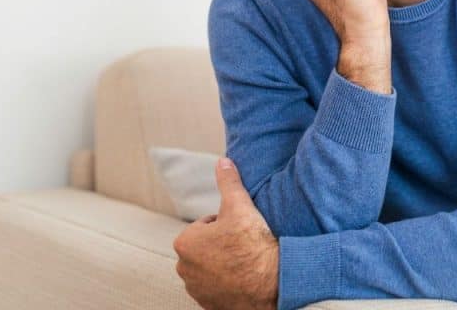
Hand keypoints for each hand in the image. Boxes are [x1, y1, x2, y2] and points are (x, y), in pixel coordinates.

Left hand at [173, 158, 278, 309]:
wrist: (272, 282)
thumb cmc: (252, 244)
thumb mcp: (240, 206)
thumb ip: (229, 182)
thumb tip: (223, 161)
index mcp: (185, 242)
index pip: (207, 224)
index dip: (227, 224)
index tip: (241, 230)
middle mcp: (184, 268)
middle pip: (208, 247)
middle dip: (223, 244)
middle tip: (245, 245)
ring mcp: (195, 289)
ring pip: (212, 267)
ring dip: (225, 264)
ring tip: (246, 261)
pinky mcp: (208, 304)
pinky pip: (217, 287)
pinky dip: (228, 283)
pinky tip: (245, 277)